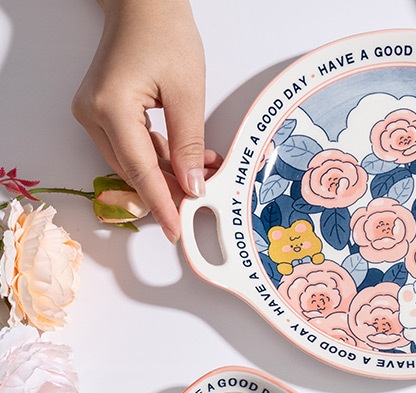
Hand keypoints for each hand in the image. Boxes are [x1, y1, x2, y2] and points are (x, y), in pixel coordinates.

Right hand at [72, 0, 221, 242]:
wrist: (143, 4)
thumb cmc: (164, 34)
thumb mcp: (188, 93)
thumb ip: (190, 145)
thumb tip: (193, 187)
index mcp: (111, 108)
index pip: (141, 171)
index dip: (162, 204)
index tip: (176, 229)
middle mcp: (93, 114)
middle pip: (134, 171)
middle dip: (170, 189)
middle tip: (203, 200)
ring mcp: (93, 114)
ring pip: (133, 163)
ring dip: (167, 175)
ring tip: (204, 174)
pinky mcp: (102, 112)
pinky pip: (131, 148)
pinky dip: (159, 158)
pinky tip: (186, 161)